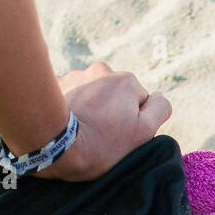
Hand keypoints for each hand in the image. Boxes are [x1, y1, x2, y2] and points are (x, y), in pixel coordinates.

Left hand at [38, 61, 171, 182]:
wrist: (54, 144)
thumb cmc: (101, 144)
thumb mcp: (142, 133)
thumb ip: (159, 110)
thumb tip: (160, 95)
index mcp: (127, 81)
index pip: (140, 102)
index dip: (133, 122)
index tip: (119, 136)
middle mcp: (102, 70)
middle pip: (115, 94)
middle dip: (110, 110)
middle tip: (99, 134)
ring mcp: (76, 75)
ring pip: (92, 93)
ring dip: (90, 107)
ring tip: (80, 129)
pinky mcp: (56, 83)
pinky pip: (71, 94)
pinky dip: (71, 105)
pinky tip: (66, 122)